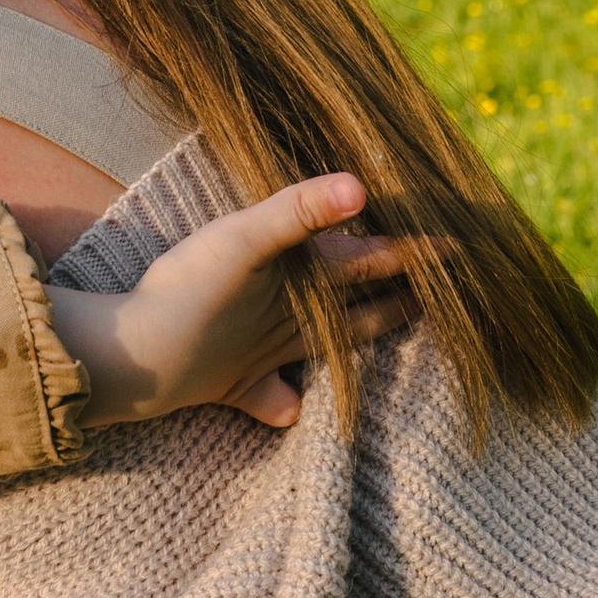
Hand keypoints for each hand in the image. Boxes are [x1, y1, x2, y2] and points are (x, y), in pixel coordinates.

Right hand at [49, 175, 411, 432]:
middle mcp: (293, 328)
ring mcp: (263, 360)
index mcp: (305, 293)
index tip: (461, 248)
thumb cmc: (189, 295)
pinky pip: (266, 399)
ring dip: (355, 341)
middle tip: (435, 297)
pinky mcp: (229, 385)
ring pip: (322, 351)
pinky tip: (292, 408)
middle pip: (360, 314)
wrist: (137, 360)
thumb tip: (361, 189)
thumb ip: (299, 212)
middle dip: (398, 302)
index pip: (373, 265)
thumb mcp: (243, 239)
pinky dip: (283, 403)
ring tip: (382, 334)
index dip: (416, 254)